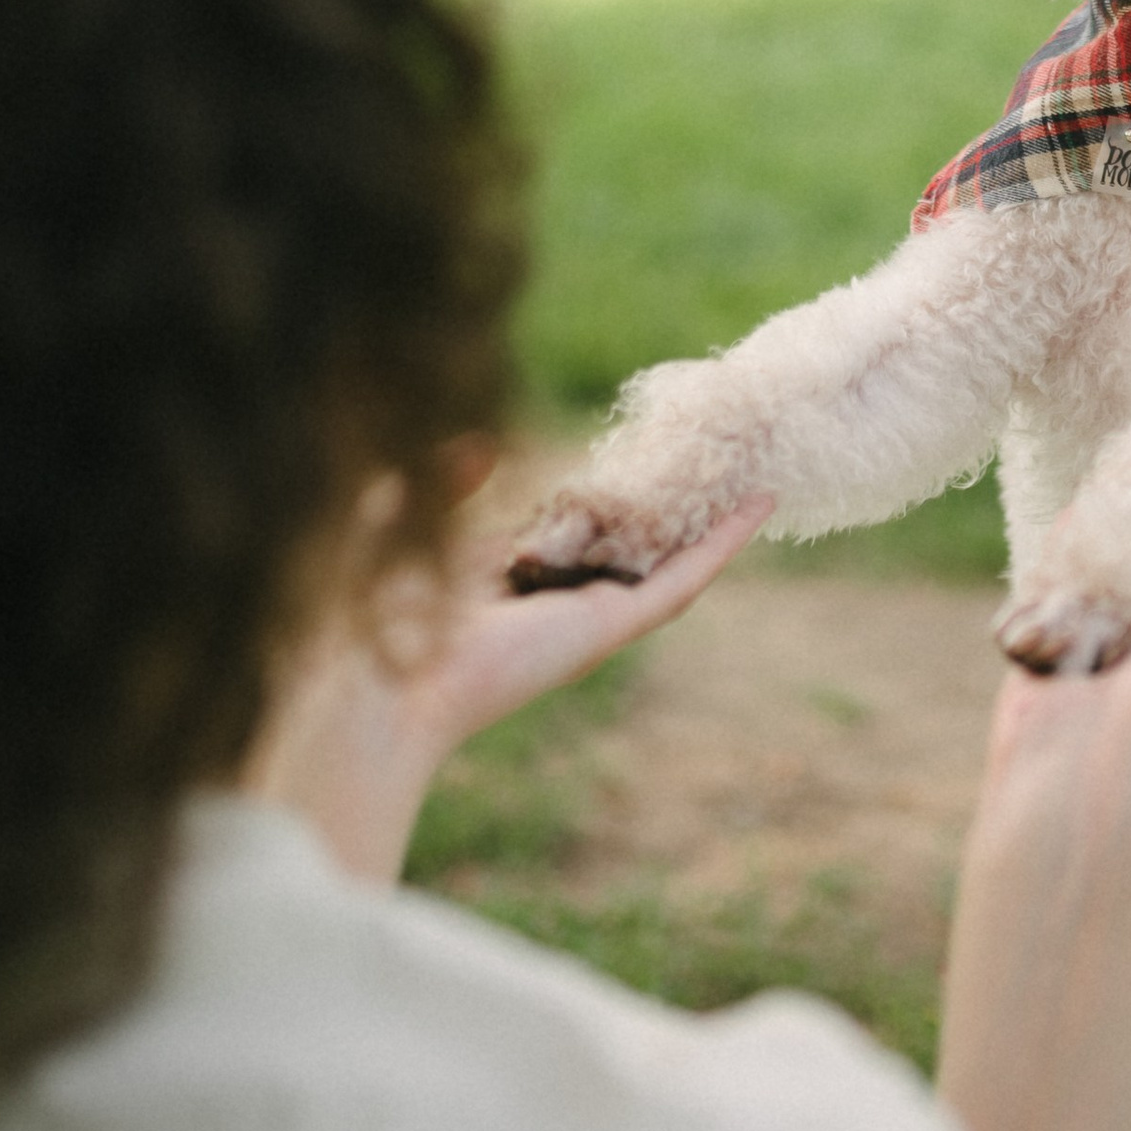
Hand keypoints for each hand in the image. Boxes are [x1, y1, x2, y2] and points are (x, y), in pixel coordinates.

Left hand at [243, 488, 772, 883]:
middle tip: (720, 460)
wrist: (377, 685)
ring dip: (715, 523)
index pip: (571, 535)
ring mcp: (589, 617)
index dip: (607, 498)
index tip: (638, 460)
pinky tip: (759, 505)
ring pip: (671, 565)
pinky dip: (722, 544)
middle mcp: (556, 603)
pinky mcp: (608, 626)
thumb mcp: (403, 518)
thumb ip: (442, 479)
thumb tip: (488, 445)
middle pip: (634, 551)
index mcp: (508, 582)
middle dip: (676, 509)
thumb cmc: (371, 614)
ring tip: (758, 476)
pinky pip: (679, 581)